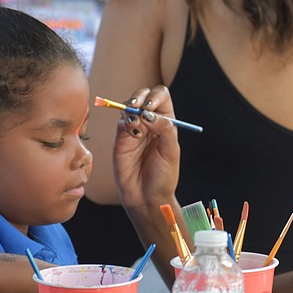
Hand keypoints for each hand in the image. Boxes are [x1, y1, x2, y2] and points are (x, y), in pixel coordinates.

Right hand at [112, 86, 180, 210]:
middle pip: (143, 96)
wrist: (146, 196)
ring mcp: (135, 128)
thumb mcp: (171, 151)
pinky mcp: (121, 137)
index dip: (156, 96)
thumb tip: (149, 113)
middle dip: (139, 97)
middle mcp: (150, 122)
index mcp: (167, 122)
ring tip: (136, 126)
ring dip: (131, 109)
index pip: (161, 97)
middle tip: (139, 107)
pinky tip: (133, 134)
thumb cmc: (163, 176)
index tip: (152, 107)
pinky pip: (121, 120)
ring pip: (129, 105)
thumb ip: (164, 129)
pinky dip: (126, 122)